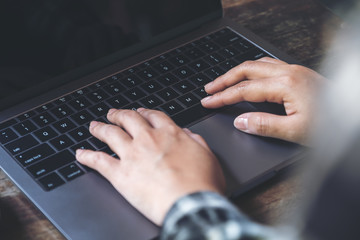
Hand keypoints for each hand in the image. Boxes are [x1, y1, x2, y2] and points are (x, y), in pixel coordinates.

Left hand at [76, 108, 224, 224]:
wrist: (190, 204)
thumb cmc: (202, 184)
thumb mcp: (208, 157)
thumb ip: (196, 142)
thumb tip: (188, 134)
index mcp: (170, 134)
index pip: (153, 116)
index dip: (144, 112)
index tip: (139, 112)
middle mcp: (149, 139)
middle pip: (129, 119)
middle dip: (119, 115)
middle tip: (112, 114)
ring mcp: (132, 155)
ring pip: (110, 134)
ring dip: (100, 128)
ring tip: (94, 126)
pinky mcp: (120, 174)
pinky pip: (98, 161)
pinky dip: (87, 156)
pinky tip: (81, 154)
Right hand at [201, 57, 324, 144]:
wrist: (354, 117)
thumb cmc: (331, 125)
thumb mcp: (295, 131)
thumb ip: (264, 125)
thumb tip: (240, 121)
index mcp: (286, 85)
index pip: (244, 90)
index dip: (223, 97)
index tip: (208, 101)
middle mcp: (289, 72)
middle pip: (246, 70)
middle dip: (224, 79)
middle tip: (209, 89)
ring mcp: (294, 70)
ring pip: (256, 64)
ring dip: (236, 72)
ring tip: (222, 82)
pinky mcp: (298, 73)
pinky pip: (268, 65)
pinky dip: (252, 70)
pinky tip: (248, 77)